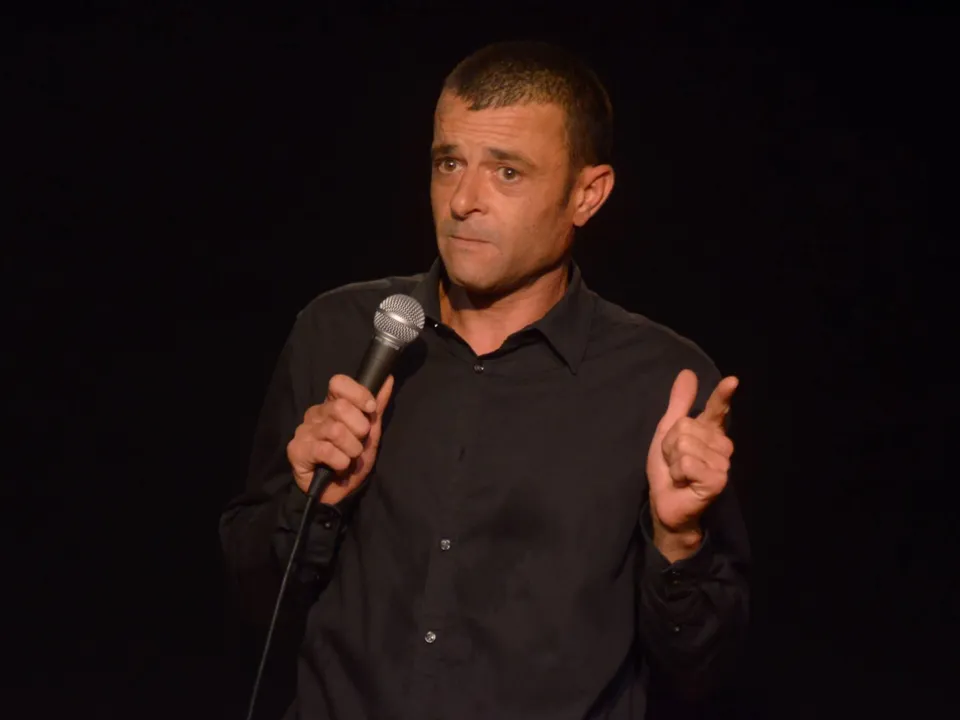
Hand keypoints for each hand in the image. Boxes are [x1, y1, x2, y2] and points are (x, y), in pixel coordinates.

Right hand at [287, 373, 394, 505]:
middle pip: (340, 407)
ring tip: (349, 458)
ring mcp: (304, 431)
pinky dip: (340, 462)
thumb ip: (377, 406)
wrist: (340, 492)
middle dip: (359, 429)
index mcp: (331, 404)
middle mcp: (315, 414)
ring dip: (351, 449)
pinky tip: (338, 466)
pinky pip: (326, 450)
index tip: (370, 410)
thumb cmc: (353, 459)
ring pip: (335, 430)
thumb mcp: (370, 432)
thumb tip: (388, 379)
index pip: (338, 383)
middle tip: (358, 443)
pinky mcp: (296, 450)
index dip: (358, 394)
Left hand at [646, 370, 737, 552]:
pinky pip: (688, 462)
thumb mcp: (667, 433)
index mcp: (709, 432)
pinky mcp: (718, 480)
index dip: (722, 395)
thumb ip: (679, 404)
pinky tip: (684, 483)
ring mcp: (722, 463)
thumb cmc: (668, 470)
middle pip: (685, 427)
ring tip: (679, 474)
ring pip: (685, 444)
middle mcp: (721, 445)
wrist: (666, 503)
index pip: (717, 409)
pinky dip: (678, 473)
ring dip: (673, 460)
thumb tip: (688, 373)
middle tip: (675, 463)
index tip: (732, 381)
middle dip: (670, 445)